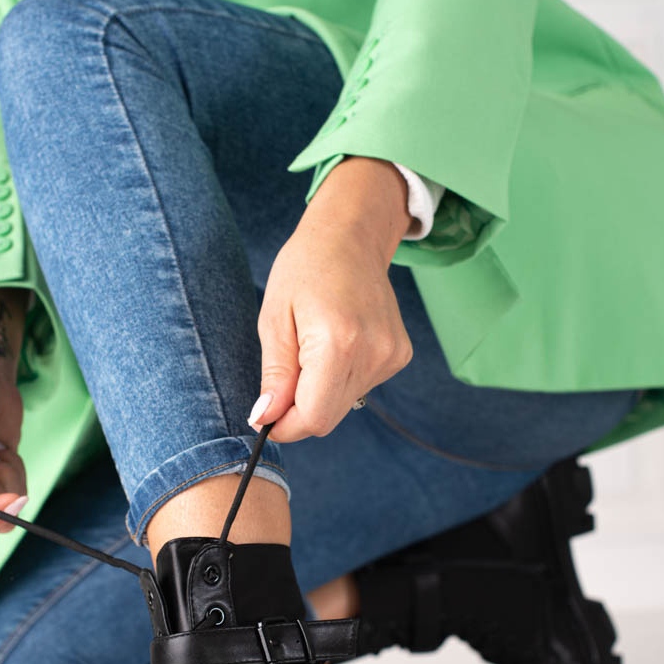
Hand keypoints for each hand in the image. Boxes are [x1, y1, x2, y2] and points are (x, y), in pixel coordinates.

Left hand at [254, 156, 414, 442]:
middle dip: (299, 411)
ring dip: (319, 393)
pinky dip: (339, 380)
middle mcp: (372, 354)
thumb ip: (274, 375)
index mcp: (337, 343)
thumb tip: (264, 419)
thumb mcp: (274, 319)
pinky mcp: (399, 356)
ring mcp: (390, 356)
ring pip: (343, 406)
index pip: (313, 418)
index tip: (266, 417)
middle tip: (282, 382)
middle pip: (328, 417)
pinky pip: (359, 389)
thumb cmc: (305, 270)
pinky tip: (335, 345)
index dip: (286, 426)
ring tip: (310, 350)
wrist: (351, 236)